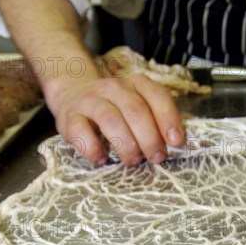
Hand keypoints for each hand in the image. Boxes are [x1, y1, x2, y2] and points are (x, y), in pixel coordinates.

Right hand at [44, 72, 183, 165]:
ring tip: (133, 160)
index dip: (169, 119)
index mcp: (137, 84)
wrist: (73, 92)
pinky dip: (92, 148)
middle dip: (149, 138)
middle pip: (135, 110)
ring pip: (110, 119)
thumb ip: (156, 118)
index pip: (157, 96)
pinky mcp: (69, 117)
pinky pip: (79, 131)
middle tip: (156, 157)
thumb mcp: (139, 103)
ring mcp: (90, 101)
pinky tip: (101, 158)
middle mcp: (114, 88)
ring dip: (125, 144)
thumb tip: (175, 143)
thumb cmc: (116, 105)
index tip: (176, 142)